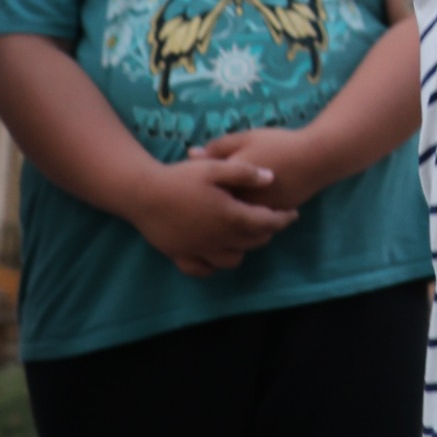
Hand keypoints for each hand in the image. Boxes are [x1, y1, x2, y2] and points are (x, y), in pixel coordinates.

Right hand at [125, 156, 299, 277]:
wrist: (142, 194)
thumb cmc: (181, 177)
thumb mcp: (214, 167)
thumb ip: (245, 173)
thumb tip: (271, 178)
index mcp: (230, 216)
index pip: (266, 223)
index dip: (283, 219)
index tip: (293, 214)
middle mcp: (218, 239)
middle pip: (252, 242)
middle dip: (266, 232)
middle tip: (270, 220)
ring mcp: (199, 250)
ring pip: (231, 260)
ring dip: (243, 249)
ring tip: (244, 234)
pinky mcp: (180, 256)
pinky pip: (203, 269)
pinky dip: (213, 264)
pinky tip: (216, 252)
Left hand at [196, 125, 341, 212]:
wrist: (315, 159)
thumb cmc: (278, 145)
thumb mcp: (246, 138)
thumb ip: (218, 147)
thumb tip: (190, 154)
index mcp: (230, 182)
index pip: (200, 189)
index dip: (193, 185)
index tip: (191, 179)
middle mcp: (239, 203)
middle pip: (212, 208)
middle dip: (204, 204)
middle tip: (199, 195)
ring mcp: (254, 215)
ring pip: (228, 222)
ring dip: (220, 216)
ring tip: (216, 205)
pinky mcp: (265, 221)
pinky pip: (246, 226)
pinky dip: (238, 221)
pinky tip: (237, 210)